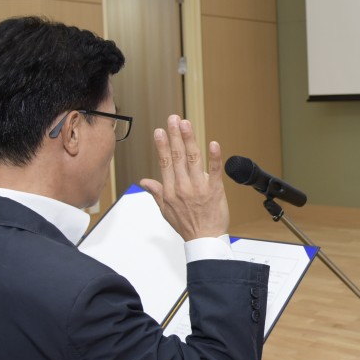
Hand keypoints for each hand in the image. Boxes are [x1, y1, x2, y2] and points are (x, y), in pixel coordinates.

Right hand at [139, 115, 228, 240]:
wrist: (205, 240)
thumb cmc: (187, 226)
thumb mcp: (165, 211)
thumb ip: (156, 192)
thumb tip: (144, 181)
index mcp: (171, 190)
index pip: (165, 163)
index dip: (162, 146)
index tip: (160, 131)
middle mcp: (183, 187)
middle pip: (177, 156)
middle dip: (175, 136)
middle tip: (174, 119)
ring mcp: (199, 188)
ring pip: (193, 159)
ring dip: (189, 140)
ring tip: (186, 124)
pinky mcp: (215, 191)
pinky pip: (215, 172)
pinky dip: (214, 158)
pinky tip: (213, 144)